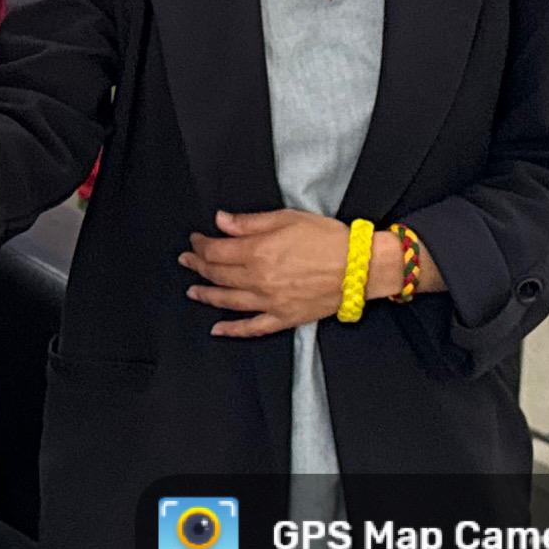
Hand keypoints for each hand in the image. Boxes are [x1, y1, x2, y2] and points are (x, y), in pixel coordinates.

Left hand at [179, 210, 416, 339]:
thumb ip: (250, 222)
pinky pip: (252, 327)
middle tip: (187, 261)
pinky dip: (232, 330)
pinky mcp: (284, 318)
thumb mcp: (288, 218)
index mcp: (258, 252)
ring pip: (228, 301)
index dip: (201, 245)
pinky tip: (217, 329)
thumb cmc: (329, 238)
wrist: (361, 267)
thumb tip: (221, 221)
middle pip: (218, 274)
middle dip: (198, 266)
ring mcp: (270, 302)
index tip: (195, 240)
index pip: (217, 250)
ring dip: (206, 295)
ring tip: (192, 291)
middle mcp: (259, 280)